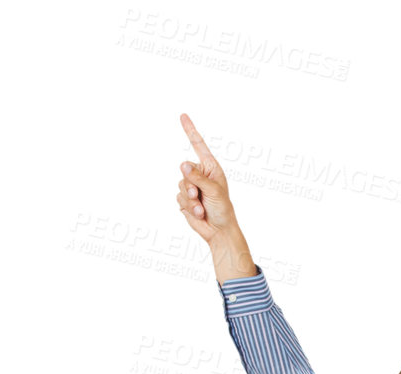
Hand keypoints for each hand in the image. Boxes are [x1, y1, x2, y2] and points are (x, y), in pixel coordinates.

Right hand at [175, 112, 240, 246]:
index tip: (183, 115)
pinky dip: (187, 207)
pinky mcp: (184, 199)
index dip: (190, 130)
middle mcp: (199, 174)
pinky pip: (178, 198)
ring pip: (180, 185)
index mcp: (210, 167)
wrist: (218, 230)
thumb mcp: (214, 191)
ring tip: (201, 208)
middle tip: (199, 197)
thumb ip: (198, 177)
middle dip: (190, 186)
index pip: (198, 145)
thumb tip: (183, 164)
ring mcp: (191, 186)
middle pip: (184, 170)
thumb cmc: (222, 209)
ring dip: (190, 200)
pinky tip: (198, 213)